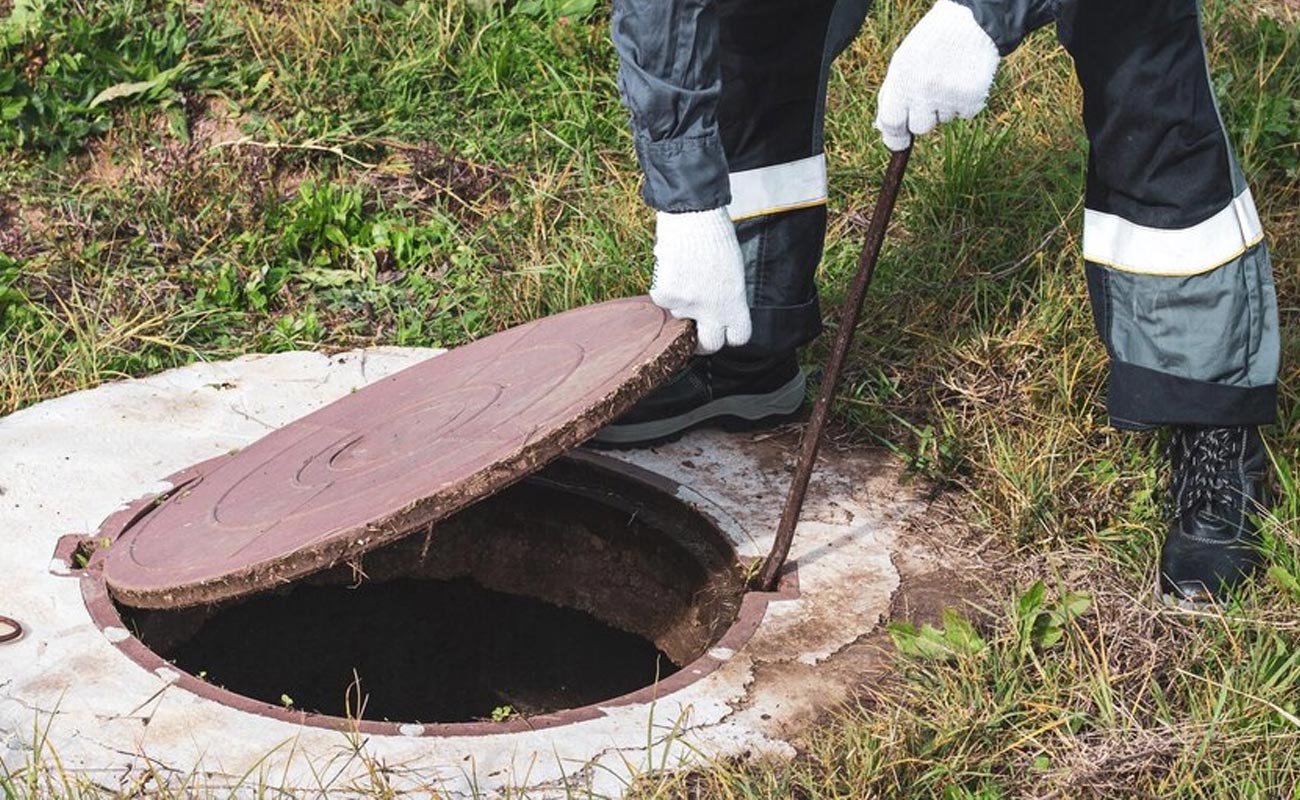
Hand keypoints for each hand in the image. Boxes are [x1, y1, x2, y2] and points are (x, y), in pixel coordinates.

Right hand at [651, 208, 751, 354]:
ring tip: (686, 273)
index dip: (730, 335)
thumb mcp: (733, 272)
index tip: (724, 332)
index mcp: (735, 303)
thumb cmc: (715, 238)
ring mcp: (687, 305)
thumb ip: (728, 297)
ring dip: (682, 301)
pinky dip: (665, 287)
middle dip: (703, 343)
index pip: (738, 337)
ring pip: (680, 315)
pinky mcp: (666, 296)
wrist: (692, 217)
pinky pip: (663, 299)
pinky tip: (673, 267)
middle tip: (697, 333)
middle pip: (709, 344)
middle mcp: (712, 309)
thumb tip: (716, 311)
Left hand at [875, 0, 999, 150]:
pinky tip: (964, 79)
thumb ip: (891, 95)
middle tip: (930, 95)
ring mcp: (949, 94)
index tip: (900, 142)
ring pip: (944, 120)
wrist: (971, 21)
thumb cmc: (931, 43)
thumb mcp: (903, 62)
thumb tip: (883, 129)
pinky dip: (966, 103)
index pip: (891, 123)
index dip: (894, 138)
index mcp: (902, 79)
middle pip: (920, 128)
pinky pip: (965, 115)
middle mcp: (924, 89)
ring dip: (945, 106)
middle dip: (923, 118)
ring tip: (949, 77)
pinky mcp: (973, 97)